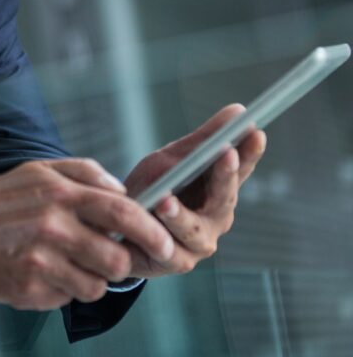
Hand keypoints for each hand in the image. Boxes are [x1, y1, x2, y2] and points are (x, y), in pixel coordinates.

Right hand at [0, 158, 175, 310]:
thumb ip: (84, 172)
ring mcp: (40, 263)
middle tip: (105, 254)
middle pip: (116, 258)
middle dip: (119, 261)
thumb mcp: (38, 170)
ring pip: (97, 286)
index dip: (150, 230)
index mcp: (58, 193)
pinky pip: (68, 298)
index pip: (120, 211)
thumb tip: (123, 190)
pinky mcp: (28, 290)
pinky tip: (42, 270)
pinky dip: (63, 288)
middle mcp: (52, 227)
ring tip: (67, 261)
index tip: (164, 243)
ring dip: (91, 278)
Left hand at [123, 103, 266, 278]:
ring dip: (181, 216)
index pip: (238, 168)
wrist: (117, 226)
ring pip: (195, 230)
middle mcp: (215, 218)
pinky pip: (169, 250)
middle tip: (226, 153)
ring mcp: (199, 243)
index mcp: (218, 189)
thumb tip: (238, 110)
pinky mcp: (177, 262)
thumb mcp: (172, 159)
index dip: (249, 151)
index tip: (255, 131)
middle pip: (224, 197)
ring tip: (165, 201)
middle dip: (225, 176)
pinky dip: (158, 237)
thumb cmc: (151, 188)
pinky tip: (147, 225)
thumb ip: (203, 140)